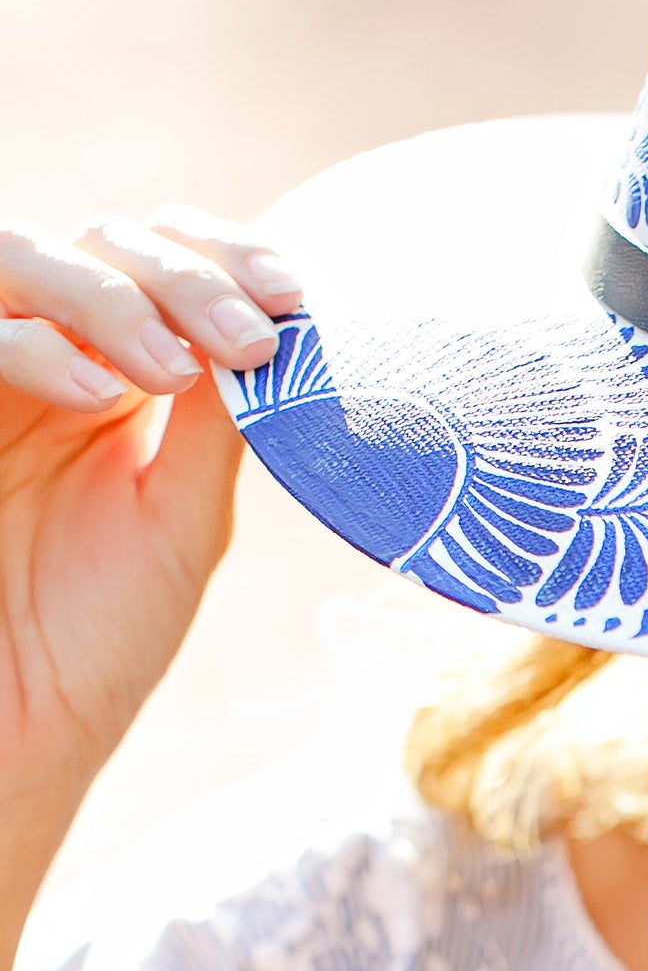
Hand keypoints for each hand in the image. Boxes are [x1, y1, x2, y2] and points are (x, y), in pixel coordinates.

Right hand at [0, 205, 300, 820]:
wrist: (14, 727)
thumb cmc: (96, 633)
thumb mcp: (184, 515)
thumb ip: (218, 420)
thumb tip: (277, 327)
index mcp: (118, 373)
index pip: (171, 264)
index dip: (230, 258)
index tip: (296, 295)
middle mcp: (46, 355)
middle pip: (105, 243)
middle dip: (187, 278)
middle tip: (251, 341)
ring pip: (21, 255)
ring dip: (113, 298)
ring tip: (173, 370)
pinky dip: (33, 343)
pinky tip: (97, 390)